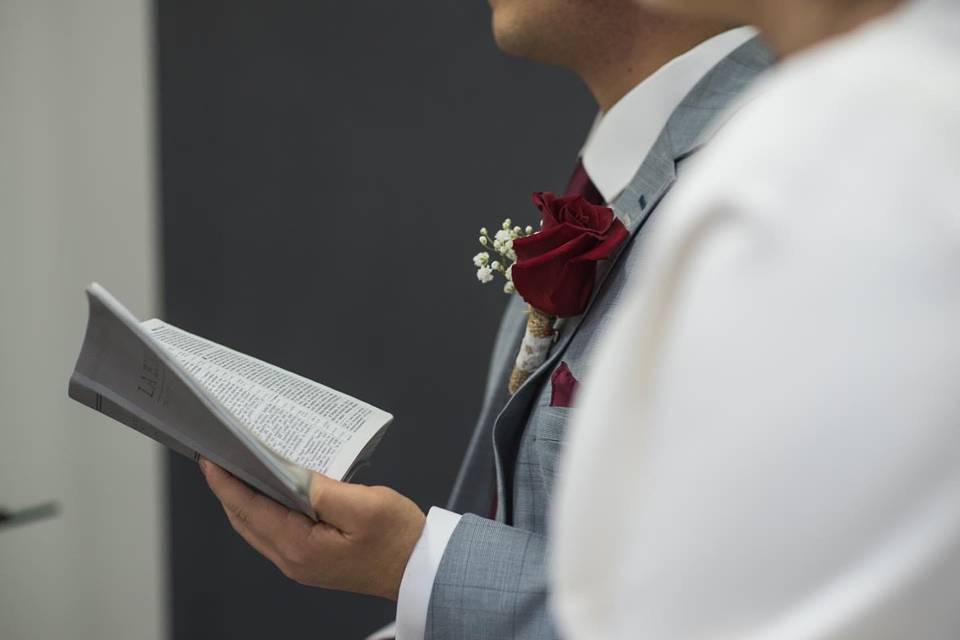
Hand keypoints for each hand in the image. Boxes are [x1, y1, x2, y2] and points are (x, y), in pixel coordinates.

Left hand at [199, 458, 425, 600]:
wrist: (419, 569)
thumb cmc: (398, 538)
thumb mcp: (365, 504)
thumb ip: (322, 490)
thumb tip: (291, 474)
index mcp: (300, 547)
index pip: (250, 510)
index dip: (226, 483)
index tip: (210, 458)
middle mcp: (293, 560)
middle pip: (246, 520)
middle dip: (228, 489)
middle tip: (218, 457)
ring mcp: (300, 563)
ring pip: (257, 527)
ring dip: (244, 499)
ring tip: (238, 469)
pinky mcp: (310, 559)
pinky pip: (274, 531)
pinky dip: (263, 509)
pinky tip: (269, 490)